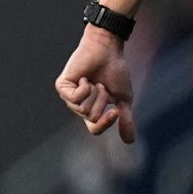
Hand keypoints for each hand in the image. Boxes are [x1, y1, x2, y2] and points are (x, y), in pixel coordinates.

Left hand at [55, 25, 135, 144]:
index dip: (105, 123)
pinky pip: (74, 98)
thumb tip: (130, 142)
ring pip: (82, 109)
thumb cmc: (115, 71)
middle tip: (102, 85)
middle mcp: (79, 106)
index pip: (95, 129)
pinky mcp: (62, 87)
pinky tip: (84, 77)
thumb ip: (125, 119)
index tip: (116, 112)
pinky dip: (85, 87)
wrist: (108, 51)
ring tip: (94, 80)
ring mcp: (69, 97)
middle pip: (91, 117)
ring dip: (95, 93)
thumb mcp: (124, 99)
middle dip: (102, 100)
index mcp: (92, 110)